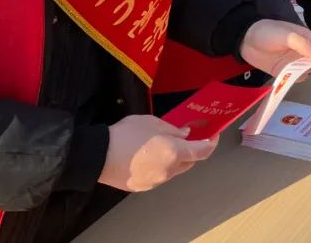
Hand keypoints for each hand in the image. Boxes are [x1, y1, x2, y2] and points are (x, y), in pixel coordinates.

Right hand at [99, 115, 217, 191]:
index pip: (202, 152)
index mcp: (174, 153)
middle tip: (188, 138)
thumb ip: (173, 129)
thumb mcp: (152, 122)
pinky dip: (160, 166)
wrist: (97, 155)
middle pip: (189, 163)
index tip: (213, 136)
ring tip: (163, 146)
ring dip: (175, 160)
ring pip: (173, 171)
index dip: (211, 143)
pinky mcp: (142, 187)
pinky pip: (158, 176)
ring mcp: (155, 181)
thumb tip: (185, 135)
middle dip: (192, 151)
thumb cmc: (126, 134)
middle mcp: (168, 171)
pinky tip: (149, 156)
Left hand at [240, 19, 310, 75]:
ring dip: (304, 74)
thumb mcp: (285, 34)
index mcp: (306, 38)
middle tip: (305, 68)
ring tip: (296, 73)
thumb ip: (300, 43)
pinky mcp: (284, 71)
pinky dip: (294, 80)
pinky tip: (290, 80)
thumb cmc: (267, 31)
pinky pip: (294, 78)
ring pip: (306, 71)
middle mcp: (303, 50)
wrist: (245, 39)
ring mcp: (293, 62)